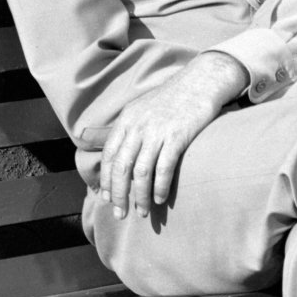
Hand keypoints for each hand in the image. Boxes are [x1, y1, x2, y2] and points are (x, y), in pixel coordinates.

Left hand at [99, 51, 247, 218]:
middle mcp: (138, 126)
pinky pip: (164, 168)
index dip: (106, 180)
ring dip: (140, 196)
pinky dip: (160, 187)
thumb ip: (122, 128)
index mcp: (126, 120)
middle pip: (122, 167)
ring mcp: (157, 132)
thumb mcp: (140, 108)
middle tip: (120, 214)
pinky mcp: (177, 137)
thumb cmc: (171, 99)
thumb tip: (97, 144)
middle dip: (119, 195)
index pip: (109, 156)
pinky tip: (160, 199)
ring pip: (141, 172)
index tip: (107, 198)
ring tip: (142, 211)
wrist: (200, 82)